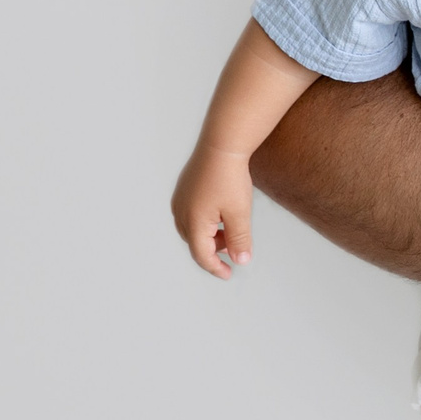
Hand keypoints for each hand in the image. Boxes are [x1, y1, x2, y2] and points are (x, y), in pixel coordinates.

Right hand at [170, 145, 255, 276]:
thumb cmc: (230, 178)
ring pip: (192, 230)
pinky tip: (222, 213)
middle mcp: (180, 213)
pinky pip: (191, 215)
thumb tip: (241, 260)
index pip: (202, 256)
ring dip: (211, 236)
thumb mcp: (240, 213)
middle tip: (234, 249)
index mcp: (193, 223)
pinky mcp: (184, 191)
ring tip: (231, 228)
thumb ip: (239, 240)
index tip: (229, 274)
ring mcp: (179, 201)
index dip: (216, 268)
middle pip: (195, 243)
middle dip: (214, 250)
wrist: (221, 146)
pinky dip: (206, 222)